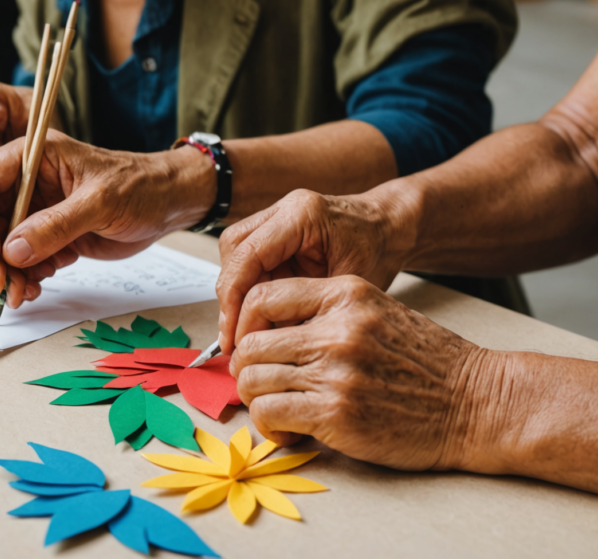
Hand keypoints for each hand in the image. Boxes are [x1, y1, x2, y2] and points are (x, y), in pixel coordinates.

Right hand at [0, 130, 214, 305]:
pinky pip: (21, 260)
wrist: (169, 204)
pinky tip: (35, 289)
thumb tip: (13, 251)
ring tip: (23, 295)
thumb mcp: (100, 202)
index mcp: (33, 158)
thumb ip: (56, 225)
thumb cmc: (141, 187)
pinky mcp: (48, 237)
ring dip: (3, 274)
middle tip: (4, 287)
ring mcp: (35, 212)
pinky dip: (22, 278)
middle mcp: (27, 184)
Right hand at [216, 189, 413, 351]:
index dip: (233, 297)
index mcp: (301, 215)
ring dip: (237, 294)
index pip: (248, 254)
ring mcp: (276, 218)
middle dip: (229, 296)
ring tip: (245, 330)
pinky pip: (249, 261)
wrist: (391, 229)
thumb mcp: (346, 287)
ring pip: (234, 255)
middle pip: (233, 250)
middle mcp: (283, 210)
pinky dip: (250, 290)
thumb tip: (267, 343)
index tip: (232, 332)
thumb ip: (304, 309)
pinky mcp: (275, 233)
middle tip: (233, 336)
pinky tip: (259, 317)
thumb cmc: (378, 251)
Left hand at [230, 276, 490, 471]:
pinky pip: (269, 414)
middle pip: (251, 343)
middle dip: (247, 368)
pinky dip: (270, 426)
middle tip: (260, 383)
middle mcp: (337, 329)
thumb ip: (324, 314)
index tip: (252, 345)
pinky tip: (292, 430)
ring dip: (256, 399)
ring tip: (277, 409)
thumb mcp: (378, 313)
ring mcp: (336, 371)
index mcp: (346, 295)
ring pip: (253, 379)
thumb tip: (265, 331)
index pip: (263, 296)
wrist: (479, 404)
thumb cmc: (428, 363)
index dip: (245, 324)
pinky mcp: (336, 413)